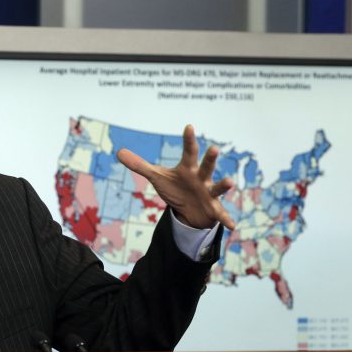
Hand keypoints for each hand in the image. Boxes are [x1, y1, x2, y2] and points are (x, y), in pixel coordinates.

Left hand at [117, 124, 234, 229]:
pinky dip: (226, 219)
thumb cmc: (176, 188)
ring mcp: (208, 193)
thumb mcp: (157, 177)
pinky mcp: (213, 208)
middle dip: (210, 159)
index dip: (188, 139)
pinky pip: (220, 214)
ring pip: (217, 188)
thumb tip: (119, 151)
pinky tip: (232, 225)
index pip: (188, 152)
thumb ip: (140, 165)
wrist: (190, 209)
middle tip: (214, 148)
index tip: (189, 126)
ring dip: (223, 185)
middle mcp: (201, 178)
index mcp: (188, 168)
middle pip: (206, 166)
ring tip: (230, 182)